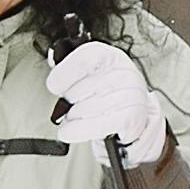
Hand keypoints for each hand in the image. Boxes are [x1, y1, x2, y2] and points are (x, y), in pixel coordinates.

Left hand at [46, 39, 170, 169]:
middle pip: (81, 88)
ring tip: (76, 117)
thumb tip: (54, 70)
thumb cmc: (109, 93)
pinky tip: (69, 131)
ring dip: (73, 117)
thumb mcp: (93, 74)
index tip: (54, 85)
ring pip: (86, 109)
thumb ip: (72, 69)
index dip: (64, 73)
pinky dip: (79, 130)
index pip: (85, 58)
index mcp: (111, 57)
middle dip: (68, 101)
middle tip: (69, 105)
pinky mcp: (132, 118)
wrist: (135, 114)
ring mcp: (131, 95)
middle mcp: (123, 73)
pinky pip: (99, 125)